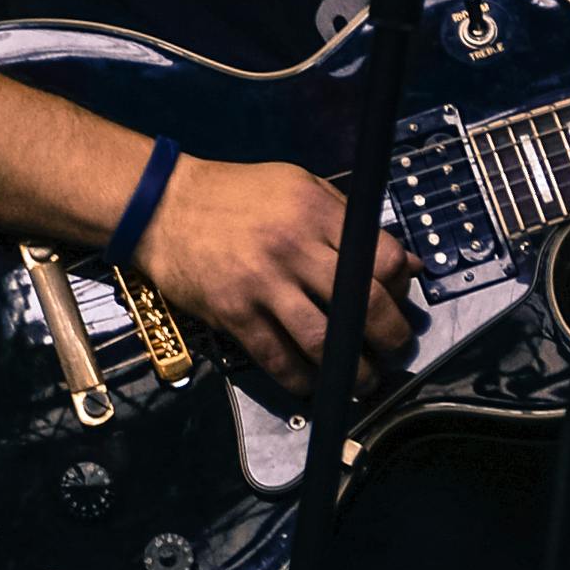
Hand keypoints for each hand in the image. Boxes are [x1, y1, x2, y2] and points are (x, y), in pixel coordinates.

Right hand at [132, 153, 414, 395]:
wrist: (162, 206)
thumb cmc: (237, 195)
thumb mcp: (300, 187)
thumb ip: (350, 222)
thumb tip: (407, 264)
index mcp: (315, 211)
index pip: (380, 258)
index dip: (398, 287)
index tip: (397, 302)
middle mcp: (293, 247)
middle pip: (362, 304)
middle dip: (388, 336)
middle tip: (393, 349)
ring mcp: (261, 284)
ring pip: (324, 340)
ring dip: (352, 370)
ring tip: (362, 380)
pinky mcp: (233, 314)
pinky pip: (278, 358)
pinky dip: (302, 379)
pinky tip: (312, 383)